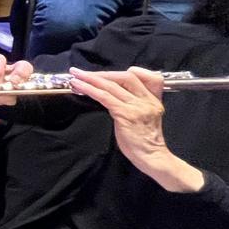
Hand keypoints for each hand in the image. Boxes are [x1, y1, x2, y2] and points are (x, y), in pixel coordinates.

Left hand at [68, 67, 203, 191]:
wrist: (152, 157)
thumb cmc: (144, 140)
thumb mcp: (146, 116)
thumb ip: (136, 102)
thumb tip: (113, 91)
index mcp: (153, 100)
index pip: (148, 76)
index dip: (129, 72)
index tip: (110, 75)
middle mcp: (147, 101)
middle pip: (126, 77)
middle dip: (103, 74)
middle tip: (83, 73)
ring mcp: (137, 107)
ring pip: (112, 86)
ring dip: (91, 79)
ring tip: (75, 75)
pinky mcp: (126, 114)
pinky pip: (105, 97)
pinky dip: (90, 89)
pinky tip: (79, 87)